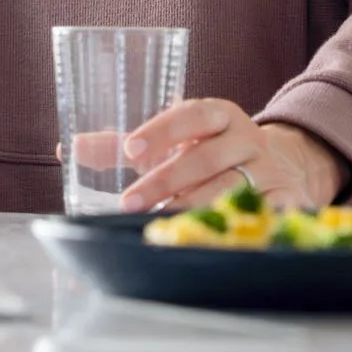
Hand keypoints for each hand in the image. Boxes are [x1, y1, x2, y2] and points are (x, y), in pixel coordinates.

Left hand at [113, 98, 348, 214]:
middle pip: (205, 158)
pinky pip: (262, 214)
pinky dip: (240, 224)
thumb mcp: (171, 142)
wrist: (276, 168)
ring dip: (192, 207)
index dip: (162, 130)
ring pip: (229, 189)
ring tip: (160, 223)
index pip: (192, 114)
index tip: (131, 151)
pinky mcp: (285, 199)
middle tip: (129, 203)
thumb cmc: (208, 153)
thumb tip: (66, 149)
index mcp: (219, 114)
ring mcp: (268, 169)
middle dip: (164, 182)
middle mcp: (247, 137)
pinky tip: (214, 236)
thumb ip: (120, 145)